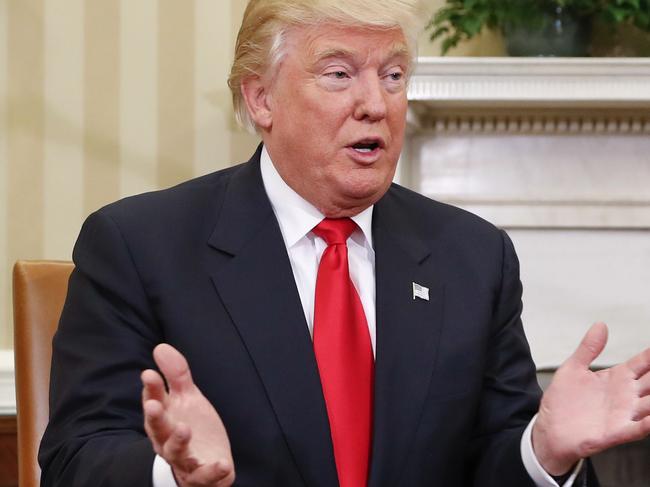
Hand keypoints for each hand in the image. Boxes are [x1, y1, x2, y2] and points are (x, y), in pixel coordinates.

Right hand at [141, 344, 234, 486]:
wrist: (204, 464)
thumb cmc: (191, 428)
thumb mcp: (187, 398)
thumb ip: (175, 375)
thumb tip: (160, 347)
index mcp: (164, 419)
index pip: (154, 402)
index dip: (151, 390)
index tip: (149, 374)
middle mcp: (168, 441)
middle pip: (159, 430)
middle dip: (155, 418)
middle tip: (154, 405)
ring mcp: (184, 460)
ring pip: (176, 453)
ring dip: (178, 442)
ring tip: (184, 429)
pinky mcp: (201, 476)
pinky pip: (205, 476)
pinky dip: (213, 471)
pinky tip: (222, 464)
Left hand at [532, 322, 649, 474]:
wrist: (549, 429)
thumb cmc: (563, 401)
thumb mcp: (573, 369)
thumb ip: (588, 348)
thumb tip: (601, 324)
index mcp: (617, 378)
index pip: (643, 363)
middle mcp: (626, 396)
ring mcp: (623, 414)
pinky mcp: (615, 432)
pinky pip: (637, 429)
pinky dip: (648, 424)